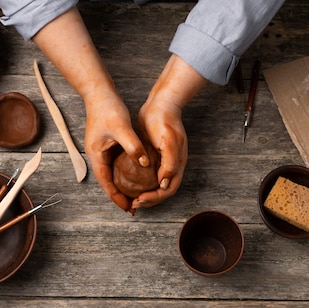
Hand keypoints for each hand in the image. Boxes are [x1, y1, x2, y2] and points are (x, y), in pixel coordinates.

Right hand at [83, 92, 147, 213]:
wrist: (99, 92)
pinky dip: (125, 173)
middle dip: (120, 196)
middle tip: (133, 208)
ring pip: (113, 174)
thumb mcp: (121, 128)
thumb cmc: (107, 109)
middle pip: (108, 182)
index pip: (106, 183)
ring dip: (122, 186)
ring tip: (136, 196)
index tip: (127, 208)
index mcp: (97, 155)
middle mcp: (98, 155)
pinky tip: (136, 177)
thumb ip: (133, 146)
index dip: (117, 197)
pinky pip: (117, 164)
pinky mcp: (109, 144)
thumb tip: (144, 163)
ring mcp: (103, 150)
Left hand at [135, 92, 186, 208]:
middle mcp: (172, 165)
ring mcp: (164, 160)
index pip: (168, 189)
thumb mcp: (168, 141)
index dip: (155, 198)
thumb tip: (164, 183)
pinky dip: (142, 182)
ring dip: (146, 193)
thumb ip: (170, 163)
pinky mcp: (156, 155)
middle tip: (133, 203)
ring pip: (156, 184)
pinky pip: (150, 174)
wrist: (161, 103)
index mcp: (177, 164)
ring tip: (132, 198)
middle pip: (163, 190)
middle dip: (149, 200)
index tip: (139, 200)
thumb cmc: (165, 120)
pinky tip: (131, 183)